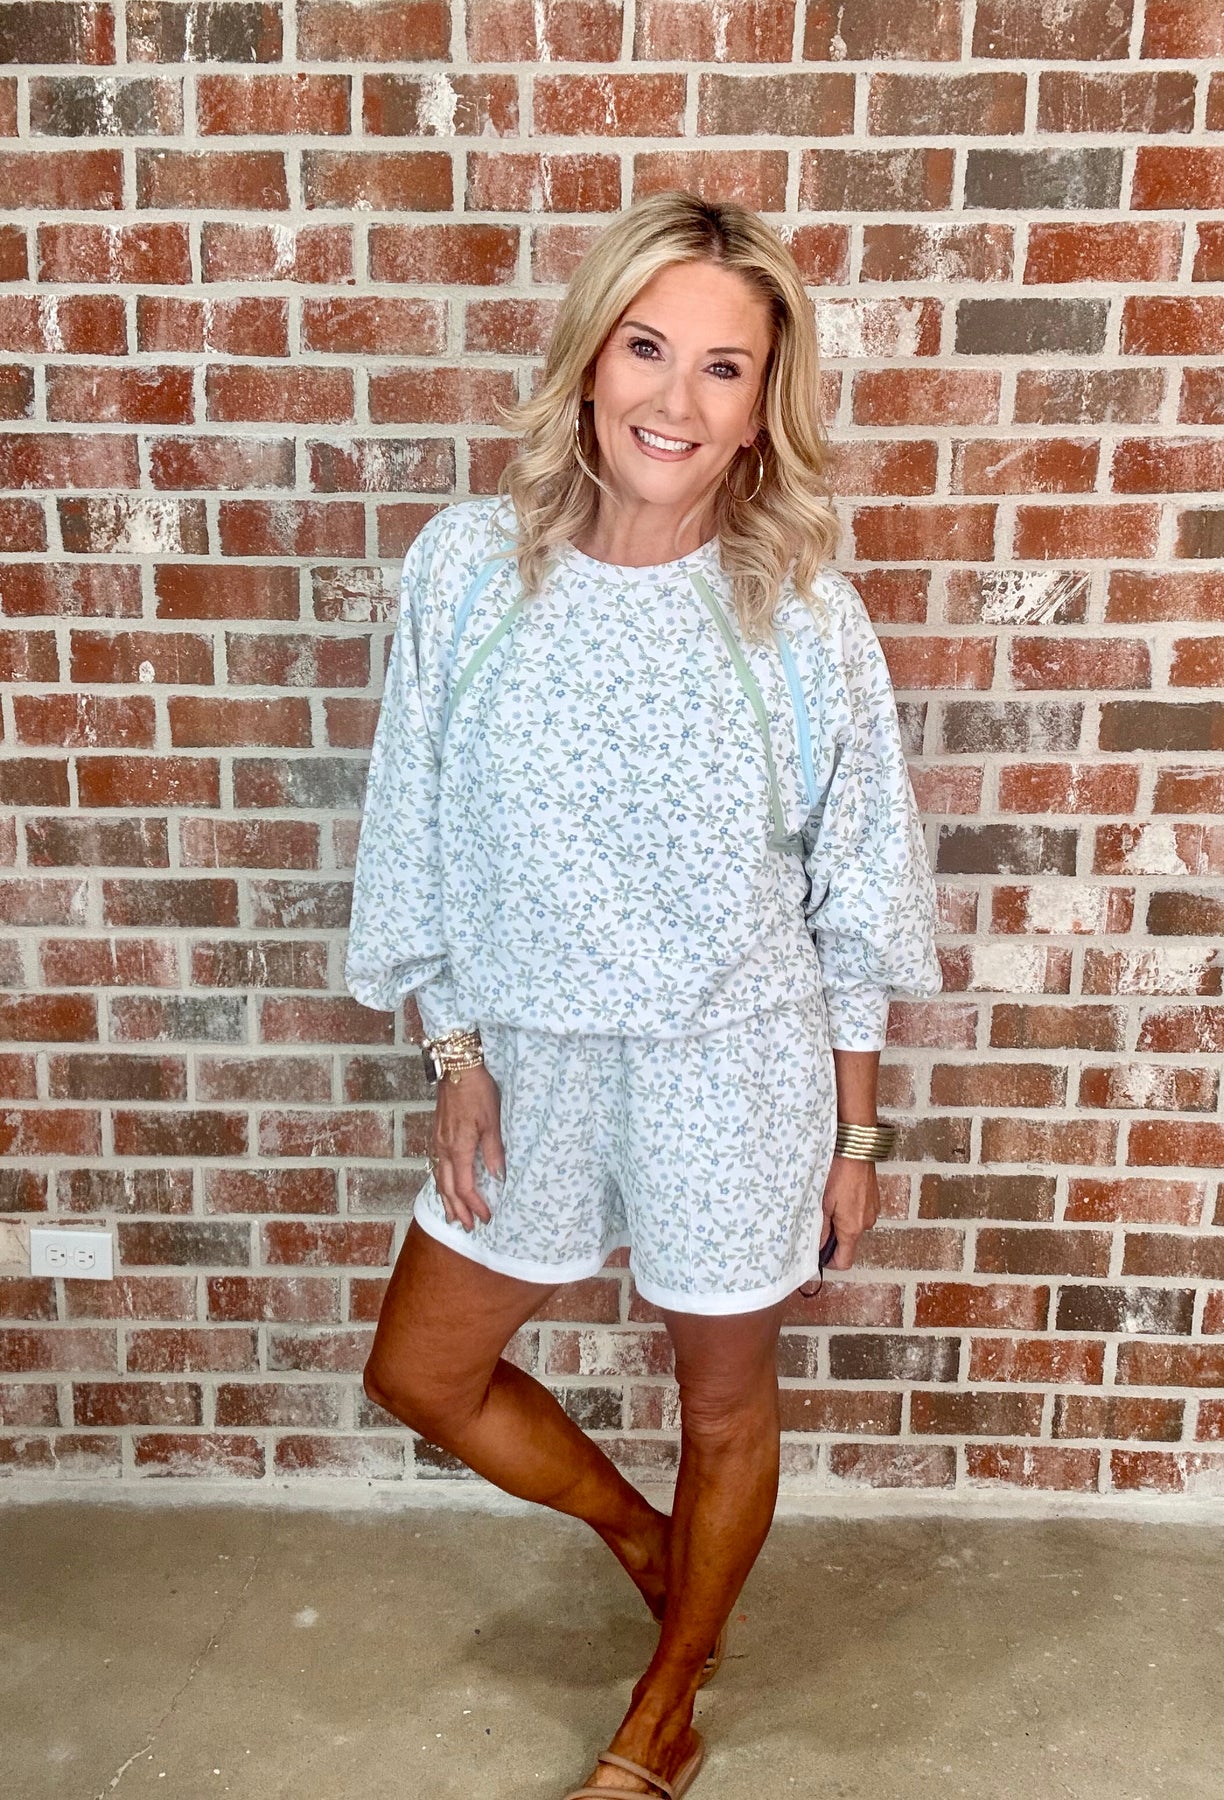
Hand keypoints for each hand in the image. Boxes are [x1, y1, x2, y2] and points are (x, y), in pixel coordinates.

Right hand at [430, 1064, 505, 1232]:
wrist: (456, 1068)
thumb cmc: (477, 1092)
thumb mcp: (492, 1121)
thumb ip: (493, 1151)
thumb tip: (497, 1176)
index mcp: (458, 1149)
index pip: (464, 1187)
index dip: (475, 1205)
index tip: (486, 1217)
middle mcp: (443, 1149)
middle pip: (447, 1188)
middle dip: (458, 1210)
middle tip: (468, 1227)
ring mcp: (437, 1142)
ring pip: (438, 1179)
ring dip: (446, 1199)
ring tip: (452, 1216)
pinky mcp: (436, 1134)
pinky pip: (435, 1166)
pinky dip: (440, 1183)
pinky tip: (445, 1185)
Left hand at [818, 1152, 880, 1271]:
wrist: (855, 1147)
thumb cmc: (838, 1172)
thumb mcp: (821, 1202)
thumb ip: (820, 1228)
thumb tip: (817, 1246)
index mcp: (852, 1228)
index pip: (844, 1261)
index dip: (829, 1261)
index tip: (818, 1252)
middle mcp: (866, 1223)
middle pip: (848, 1243)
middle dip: (833, 1237)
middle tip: (818, 1220)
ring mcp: (872, 1211)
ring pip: (853, 1227)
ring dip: (841, 1221)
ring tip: (828, 1203)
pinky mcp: (874, 1199)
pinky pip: (859, 1213)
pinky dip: (849, 1210)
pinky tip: (840, 1194)